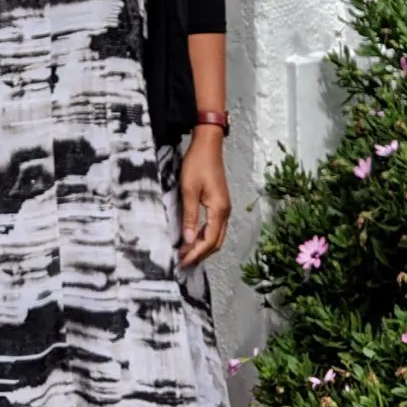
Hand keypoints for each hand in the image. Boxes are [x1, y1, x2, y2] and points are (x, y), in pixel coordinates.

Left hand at [178, 128, 230, 268]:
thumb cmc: (197, 164)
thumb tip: (188, 241)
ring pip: (216, 236)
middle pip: (216, 242)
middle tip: (183, 261)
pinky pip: (214, 227)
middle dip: (200, 254)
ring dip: (202, 246)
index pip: (209, 241)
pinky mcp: (220, 203)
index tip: (182, 261)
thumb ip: (189, 216)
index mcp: (219, 210)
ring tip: (186, 253)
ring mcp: (224, 208)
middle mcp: (225, 211)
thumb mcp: (188, 190)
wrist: (208, 145)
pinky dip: (204, 236)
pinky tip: (192, 238)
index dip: (196, 253)